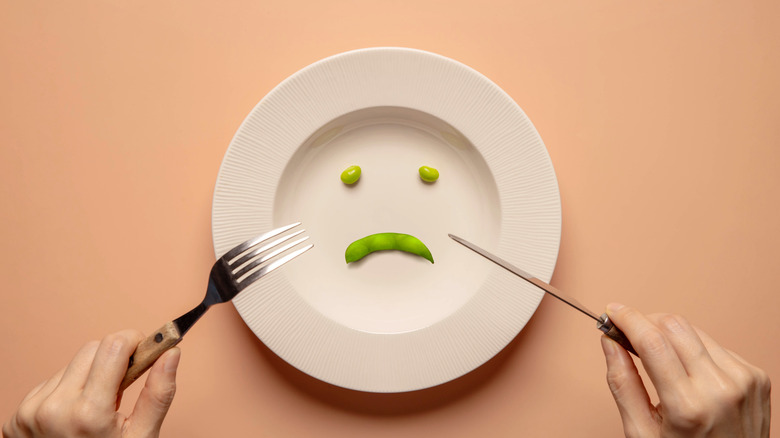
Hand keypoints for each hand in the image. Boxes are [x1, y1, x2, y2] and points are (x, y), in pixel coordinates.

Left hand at [3, 330, 180, 437]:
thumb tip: (172, 353)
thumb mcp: (141, 437)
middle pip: (92, 349)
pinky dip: (68, 392)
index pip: (114, 346)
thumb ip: (159, 393)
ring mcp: (30, 413)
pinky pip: (51, 384)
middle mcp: (54, 408)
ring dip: (90, 376)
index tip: (145, 349)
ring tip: (97, 407)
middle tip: (125, 385)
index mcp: (89, 413)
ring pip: (71, 365)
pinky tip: (76, 415)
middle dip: (114, 359)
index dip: (135, 342)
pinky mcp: (16, 417)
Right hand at [600, 303, 770, 436]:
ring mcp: (743, 380)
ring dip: (670, 337)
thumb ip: (622, 384)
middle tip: (629, 335)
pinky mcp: (756, 376)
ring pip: (695, 332)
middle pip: (674, 325)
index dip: (628, 319)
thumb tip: (609, 342)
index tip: (612, 311)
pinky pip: (716, 346)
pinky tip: (689, 373)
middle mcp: (720, 389)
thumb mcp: (642, 433)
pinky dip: (695, 351)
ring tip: (660, 360)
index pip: (652, 341)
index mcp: (687, 406)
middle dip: (646, 323)